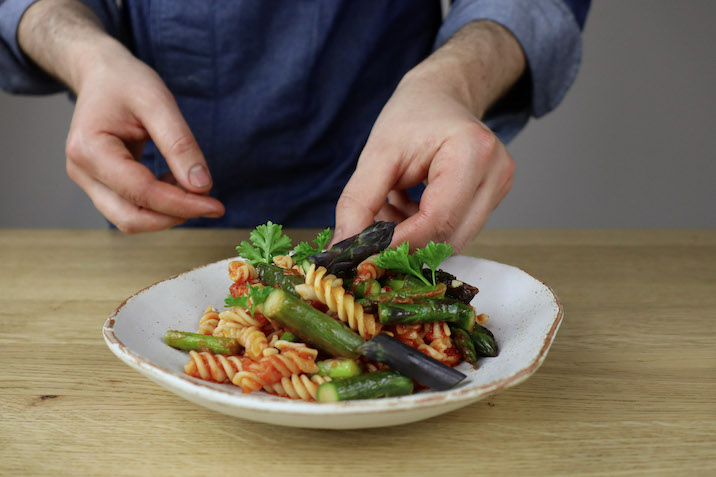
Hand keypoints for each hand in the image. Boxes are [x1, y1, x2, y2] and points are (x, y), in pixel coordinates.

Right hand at [64, 43, 223, 231]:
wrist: (101, 73)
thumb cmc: (126, 82)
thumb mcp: (158, 101)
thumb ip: (180, 144)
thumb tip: (201, 186)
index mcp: (89, 149)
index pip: (141, 192)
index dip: (182, 204)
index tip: (216, 206)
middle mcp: (82, 172)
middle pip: (131, 218)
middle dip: (174, 216)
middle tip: (211, 204)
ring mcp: (88, 181)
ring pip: (130, 219)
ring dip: (167, 213)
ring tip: (191, 186)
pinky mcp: (101, 185)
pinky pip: (131, 208)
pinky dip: (159, 205)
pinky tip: (176, 182)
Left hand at [333, 21, 523, 251]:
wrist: (440, 95)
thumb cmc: (411, 115)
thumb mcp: (376, 154)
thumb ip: (358, 202)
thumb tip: (345, 246)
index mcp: (472, 153)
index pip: (437, 220)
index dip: (399, 243)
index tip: (364, 251)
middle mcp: (496, 173)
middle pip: (449, 237)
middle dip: (405, 243)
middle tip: (368, 234)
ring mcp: (499, 187)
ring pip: (452, 240)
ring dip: (413, 237)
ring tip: (387, 207)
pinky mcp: (493, 198)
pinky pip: (455, 230)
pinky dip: (422, 228)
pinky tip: (404, 205)